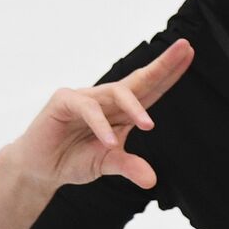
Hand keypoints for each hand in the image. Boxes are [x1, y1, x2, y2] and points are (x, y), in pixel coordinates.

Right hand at [9, 38, 193, 189]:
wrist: (39, 168)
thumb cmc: (74, 159)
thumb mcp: (108, 164)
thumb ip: (129, 167)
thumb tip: (151, 181)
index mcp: (122, 111)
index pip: (150, 89)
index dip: (170, 73)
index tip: (189, 53)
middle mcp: (106, 99)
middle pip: (139, 79)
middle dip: (163, 64)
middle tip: (185, 47)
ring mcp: (86, 97)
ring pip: (116, 92)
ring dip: (134, 108)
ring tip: (148, 126)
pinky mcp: (64, 102)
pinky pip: (87, 108)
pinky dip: (100, 125)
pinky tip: (109, 142)